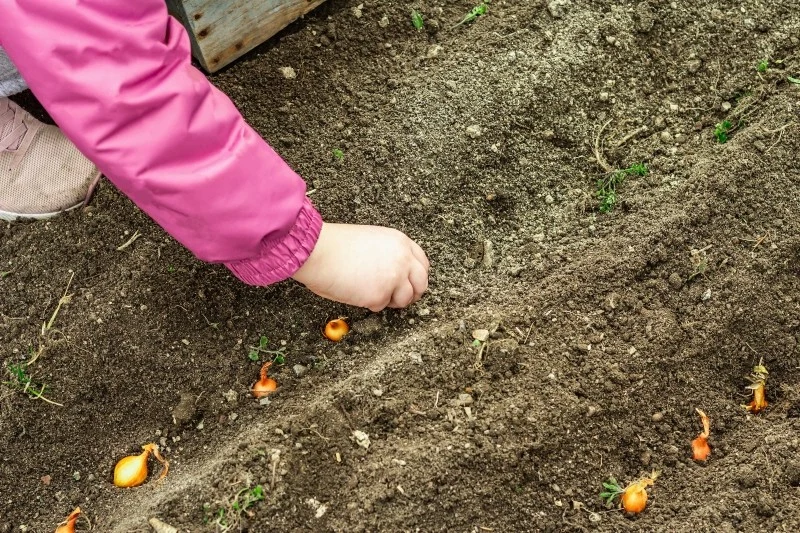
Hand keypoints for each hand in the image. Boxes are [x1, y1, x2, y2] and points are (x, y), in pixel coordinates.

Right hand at [291, 223, 428, 311]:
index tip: (411, 283)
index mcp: (400, 243)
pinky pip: (381, 306)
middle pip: (421, 283)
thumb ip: (389, 254)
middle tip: (397, 298)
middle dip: (411, 293)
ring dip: (391, 300)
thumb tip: (395, 272)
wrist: (319, 251)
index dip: (417, 276)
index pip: (422, 263)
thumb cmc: (335, 245)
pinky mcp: (380, 295)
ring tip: (370, 292)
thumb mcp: (372, 240)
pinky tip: (356, 291)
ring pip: (405, 299)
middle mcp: (403, 260)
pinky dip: (369, 303)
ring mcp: (394, 278)